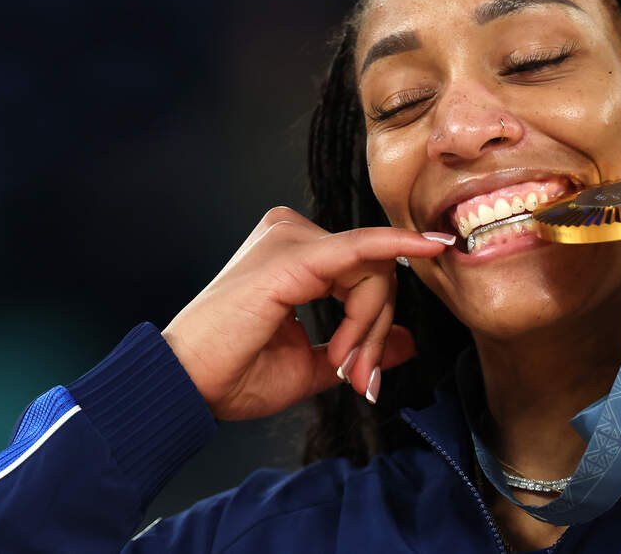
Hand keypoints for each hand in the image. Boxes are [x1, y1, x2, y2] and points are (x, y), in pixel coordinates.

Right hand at [161, 206, 451, 419]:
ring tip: (345, 365)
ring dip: (371, 325)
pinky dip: (401, 251)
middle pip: (375, 269)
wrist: (188, 386)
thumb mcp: (312, 363)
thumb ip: (358, 346)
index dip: (374, 325)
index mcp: (292, 254)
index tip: (366, 372)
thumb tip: (407, 342)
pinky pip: (365, 248)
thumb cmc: (234, 374)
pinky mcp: (296, 254)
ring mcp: (291, 238)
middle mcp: (290, 234)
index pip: (362, 273)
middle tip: (358, 376)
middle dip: (376, 328)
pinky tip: (432, 247)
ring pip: (375, 269)